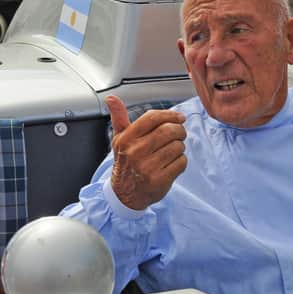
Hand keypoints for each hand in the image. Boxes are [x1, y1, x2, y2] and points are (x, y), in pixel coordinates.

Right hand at [105, 96, 187, 210]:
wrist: (125, 194)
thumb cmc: (125, 163)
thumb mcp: (119, 140)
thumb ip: (118, 118)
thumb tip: (111, 98)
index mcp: (127, 139)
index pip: (152, 118)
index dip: (170, 115)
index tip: (179, 117)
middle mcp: (136, 152)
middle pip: (168, 131)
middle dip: (179, 130)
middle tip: (180, 133)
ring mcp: (148, 167)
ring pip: (177, 146)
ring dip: (180, 146)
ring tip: (174, 150)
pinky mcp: (160, 180)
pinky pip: (181, 162)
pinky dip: (181, 161)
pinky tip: (173, 163)